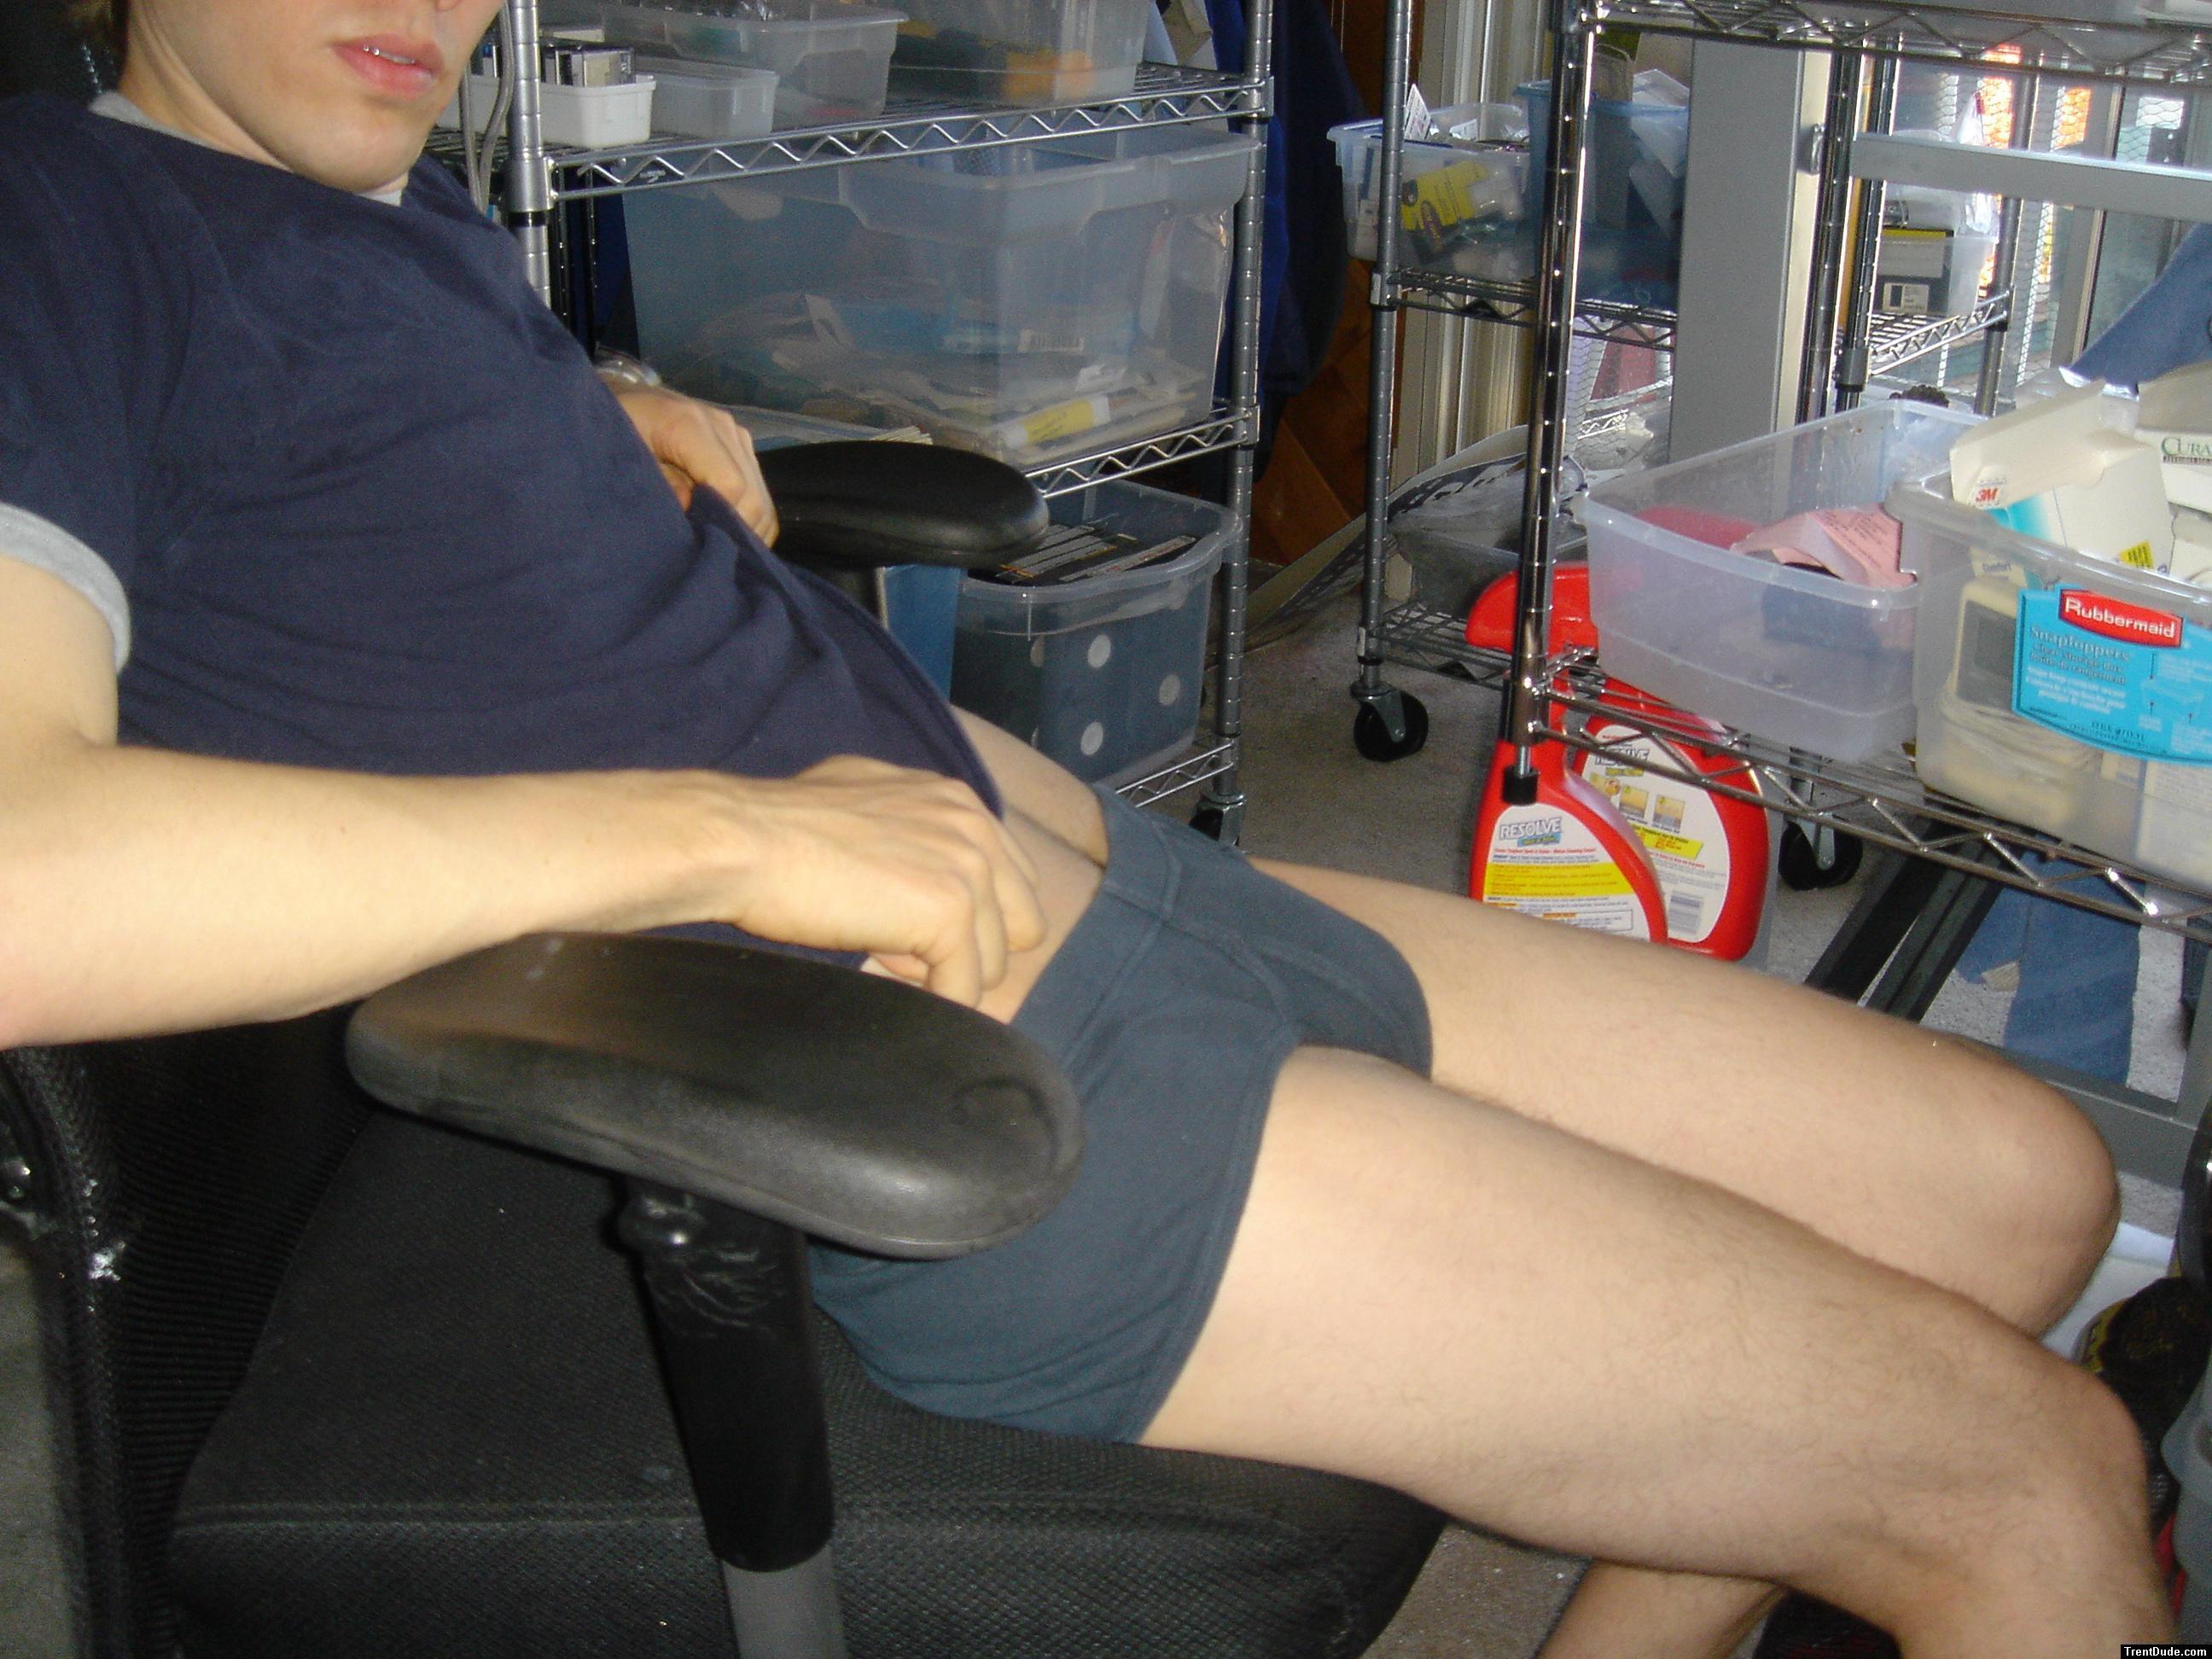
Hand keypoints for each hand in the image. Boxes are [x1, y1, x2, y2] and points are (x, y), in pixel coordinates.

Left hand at [608, 383, 780, 545]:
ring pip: (762, 497)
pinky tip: (728, 532)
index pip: (731, 484)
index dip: (720, 520)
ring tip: (717, 545)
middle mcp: (722, 426)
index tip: (697, 541)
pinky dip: (751, 518)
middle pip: (753, 494)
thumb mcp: (622, 457)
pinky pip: (760, 491)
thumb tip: (689, 507)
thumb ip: (657, 482)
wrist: (625, 399)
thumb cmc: (615, 430)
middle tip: (707, 552)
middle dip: (735, 530)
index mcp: (689, 424)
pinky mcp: (742, 445)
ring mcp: (735, 435)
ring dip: (745, 528)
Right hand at [692, 758, 1044, 1006]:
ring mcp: (968, 870)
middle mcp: (976, 827)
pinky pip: (964, 988)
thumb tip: (912, 875)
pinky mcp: (949, 914)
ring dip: (941, 972)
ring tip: (880, 950)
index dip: (966, 916)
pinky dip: (934, 1001)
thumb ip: (908, 831)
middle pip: (1022, 925)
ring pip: (994, 964)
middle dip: (970, 948)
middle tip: (902, 947)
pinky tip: (886, 977)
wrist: (744, 841)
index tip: (912, 924)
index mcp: (959, 802)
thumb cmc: (781, 828)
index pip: (1009, 881)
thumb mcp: (864, 806)